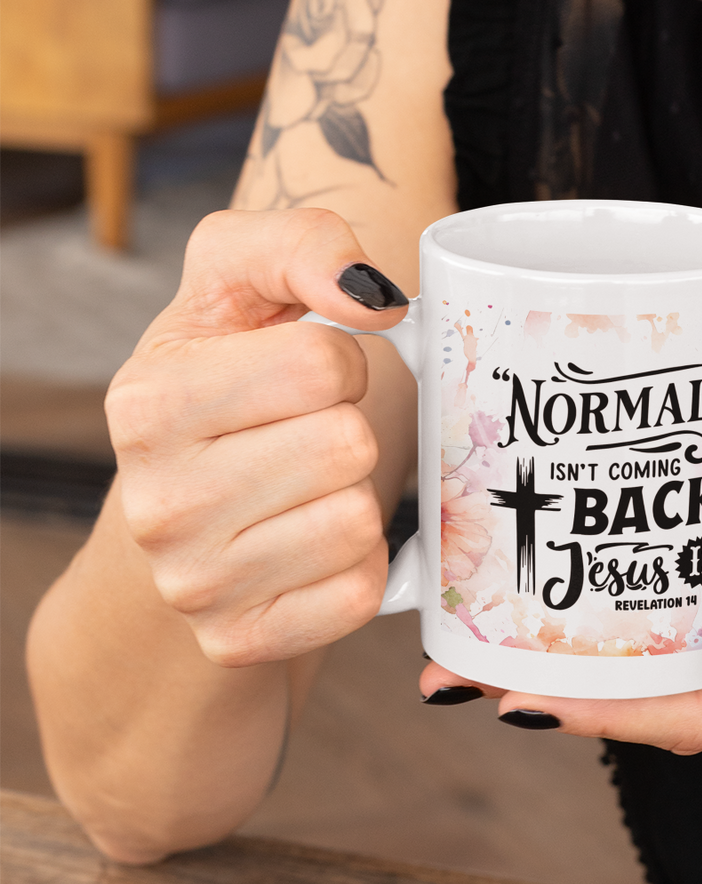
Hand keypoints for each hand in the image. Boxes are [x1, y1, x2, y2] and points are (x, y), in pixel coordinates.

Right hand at [106, 208, 408, 668]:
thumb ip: (302, 244)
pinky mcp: (239, 640)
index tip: (305, 375)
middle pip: (346, 445)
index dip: (338, 360)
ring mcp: (192, 583)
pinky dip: (359, 564)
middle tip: (305, 434)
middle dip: (347, 428)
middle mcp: (155, 501)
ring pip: (356, 521)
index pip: (323, 363)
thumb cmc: (224, 381)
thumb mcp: (237, 284)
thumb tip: (372, 295)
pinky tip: (312, 543)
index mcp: (147, 401)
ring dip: (354, 496)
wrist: (182, 513)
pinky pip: (360, 593)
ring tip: (305, 487)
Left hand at [420, 459, 701, 748]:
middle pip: (665, 717)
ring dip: (597, 680)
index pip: (690, 717)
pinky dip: (646, 652)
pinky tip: (607, 620)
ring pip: (680, 694)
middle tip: (465, 673)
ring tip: (506, 646)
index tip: (513, 698)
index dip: (598, 714)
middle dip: (567, 701)